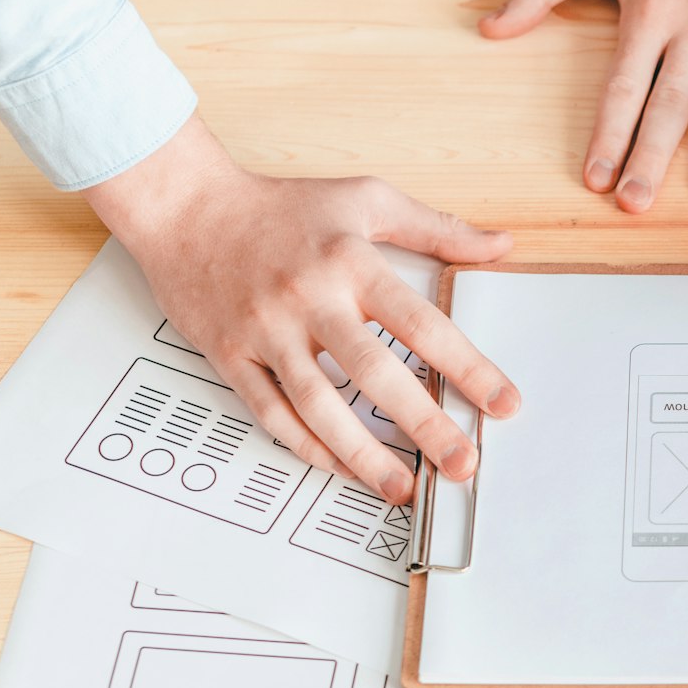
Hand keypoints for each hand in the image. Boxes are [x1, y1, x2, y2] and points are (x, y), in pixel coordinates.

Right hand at [84, 117, 519, 504]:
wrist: (183, 204)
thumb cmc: (278, 205)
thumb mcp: (365, 200)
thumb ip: (437, 228)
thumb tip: (500, 245)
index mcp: (352, 263)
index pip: (423, 324)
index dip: (469, 368)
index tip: (504, 404)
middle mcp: (310, 299)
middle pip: (375, 373)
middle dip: (424, 425)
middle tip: (461, 464)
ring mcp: (266, 331)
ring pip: (318, 405)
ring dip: (363, 453)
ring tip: (402, 487)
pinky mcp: (230, 354)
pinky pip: (271, 412)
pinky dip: (307, 445)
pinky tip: (341, 467)